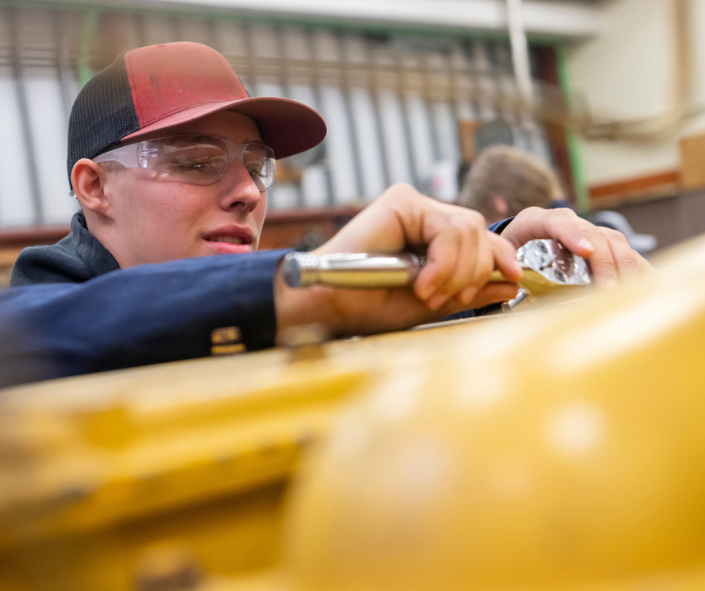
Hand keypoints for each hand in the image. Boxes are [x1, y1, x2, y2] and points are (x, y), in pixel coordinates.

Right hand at [274, 185, 522, 337]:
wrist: (330, 304)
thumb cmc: (370, 305)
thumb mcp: (431, 303)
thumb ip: (468, 292)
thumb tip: (510, 285)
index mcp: (432, 237)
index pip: (480, 238)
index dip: (501, 256)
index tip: (513, 279)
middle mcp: (425, 216)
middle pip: (478, 230)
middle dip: (473, 271)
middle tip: (445, 299)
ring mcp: (413, 206)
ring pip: (467, 227)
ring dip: (455, 270)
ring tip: (427, 294)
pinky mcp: (401, 201)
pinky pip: (445, 226)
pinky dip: (442, 260)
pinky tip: (421, 282)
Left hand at [499, 207, 652, 287]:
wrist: (514, 243)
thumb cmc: (506, 253)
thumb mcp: (499, 255)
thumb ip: (505, 265)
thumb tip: (514, 285)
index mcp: (535, 220)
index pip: (556, 222)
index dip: (572, 235)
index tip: (586, 252)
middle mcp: (565, 221)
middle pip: (592, 233)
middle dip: (603, 261)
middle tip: (609, 289)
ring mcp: (586, 230)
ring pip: (613, 240)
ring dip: (624, 265)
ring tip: (628, 292)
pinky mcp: (600, 243)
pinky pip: (623, 251)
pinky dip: (636, 266)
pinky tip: (646, 285)